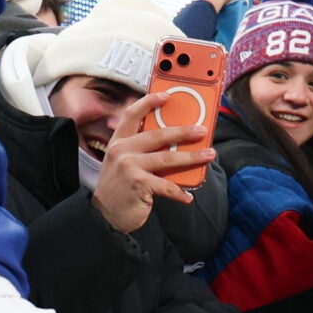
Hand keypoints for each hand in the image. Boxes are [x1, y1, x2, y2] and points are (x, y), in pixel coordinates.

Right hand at [91, 92, 211, 233]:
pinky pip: (166, 186)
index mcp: (118, 142)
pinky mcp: (138, 184)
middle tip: (202, 130)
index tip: (167, 95)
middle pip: (158, 134)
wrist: (103, 216)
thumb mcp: (123, 164)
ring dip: (192, 157)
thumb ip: (141, 151)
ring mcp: (129, 167)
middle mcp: (121, 151)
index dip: (149, 102)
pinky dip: (179, 192)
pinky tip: (188, 197)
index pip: (132, 114)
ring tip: (208, 155)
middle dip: (183, 131)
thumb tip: (175, 143)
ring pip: (168, 158)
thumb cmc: (119, 188)